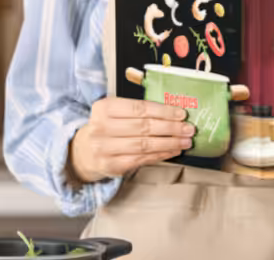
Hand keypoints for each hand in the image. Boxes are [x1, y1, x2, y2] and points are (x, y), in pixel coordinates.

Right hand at [70, 97, 194, 182]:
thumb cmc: (107, 129)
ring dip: (169, 143)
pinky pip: (142, 159)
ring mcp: (105, 148)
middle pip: (143, 127)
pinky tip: (173, 151)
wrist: (84, 153)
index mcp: (104, 108)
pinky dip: (161, 155)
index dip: (163, 111)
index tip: (181, 113)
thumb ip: (139, 111)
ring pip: (144, 144)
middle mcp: (101, 128)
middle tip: (188, 128)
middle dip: (170, 128)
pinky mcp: (111, 166)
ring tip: (185, 141)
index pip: (139, 108)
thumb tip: (173, 112)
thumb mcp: (115, 113)